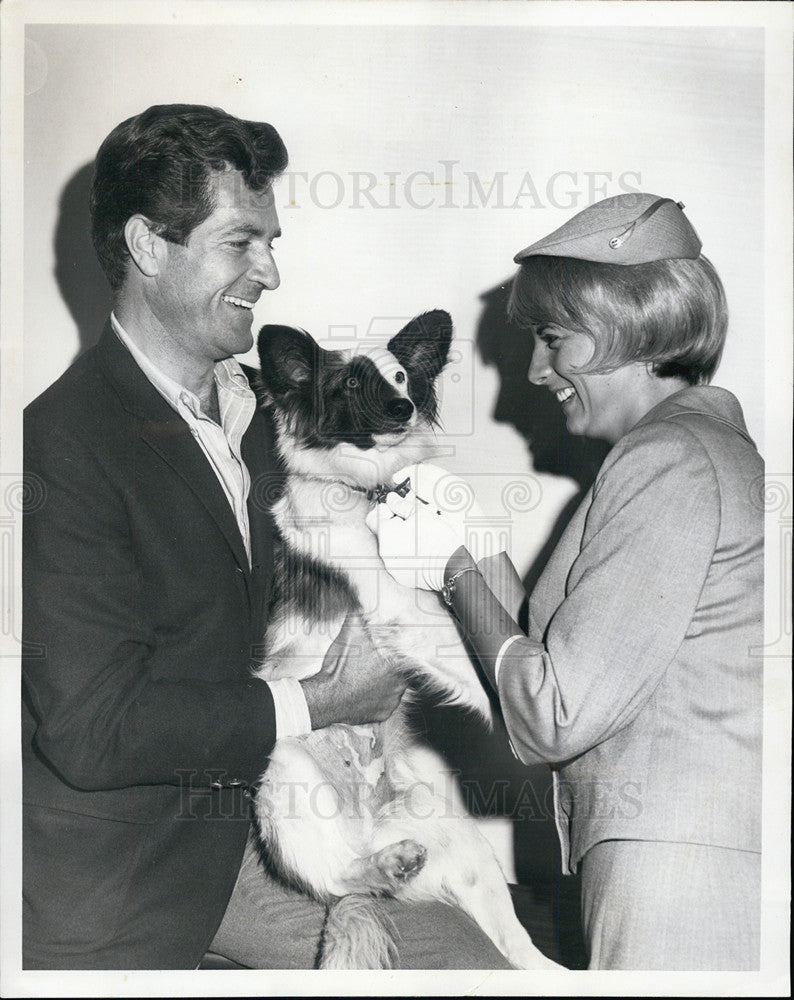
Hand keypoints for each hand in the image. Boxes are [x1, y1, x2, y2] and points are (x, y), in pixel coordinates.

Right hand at [300, 613, 407, 728]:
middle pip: (401, 671)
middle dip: (388, 665)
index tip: (384, 649)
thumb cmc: (341, 666)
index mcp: (398, 664)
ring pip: (394, 688)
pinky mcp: (383, 714)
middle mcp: (401, 685)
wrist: (327, 696)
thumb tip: (359, 604)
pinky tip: (366, 691)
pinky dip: (377, 698)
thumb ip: (358, 616)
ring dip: (384, 682)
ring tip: (366, 676)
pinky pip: (385, 704)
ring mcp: (392, 702)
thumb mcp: (349, 633)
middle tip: (371, 662)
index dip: (396, 649)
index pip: (407, 653)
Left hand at [365, 463, 482, 590]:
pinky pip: (399, 560)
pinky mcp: (401, 576)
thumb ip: (401, 505)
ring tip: (420, 533)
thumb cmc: (437, 539)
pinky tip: (420, 548)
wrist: (451, 566)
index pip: (373, 517)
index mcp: (386, 534)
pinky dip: (406, 553)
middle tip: (413, 517)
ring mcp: (392, 566)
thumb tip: (391, 499)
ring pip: (392, 546)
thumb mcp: (420, 514)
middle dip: (397, 522)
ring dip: (402, 537)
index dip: (385, 509)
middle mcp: (384, 552)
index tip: (397, 508)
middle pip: (384, 532)